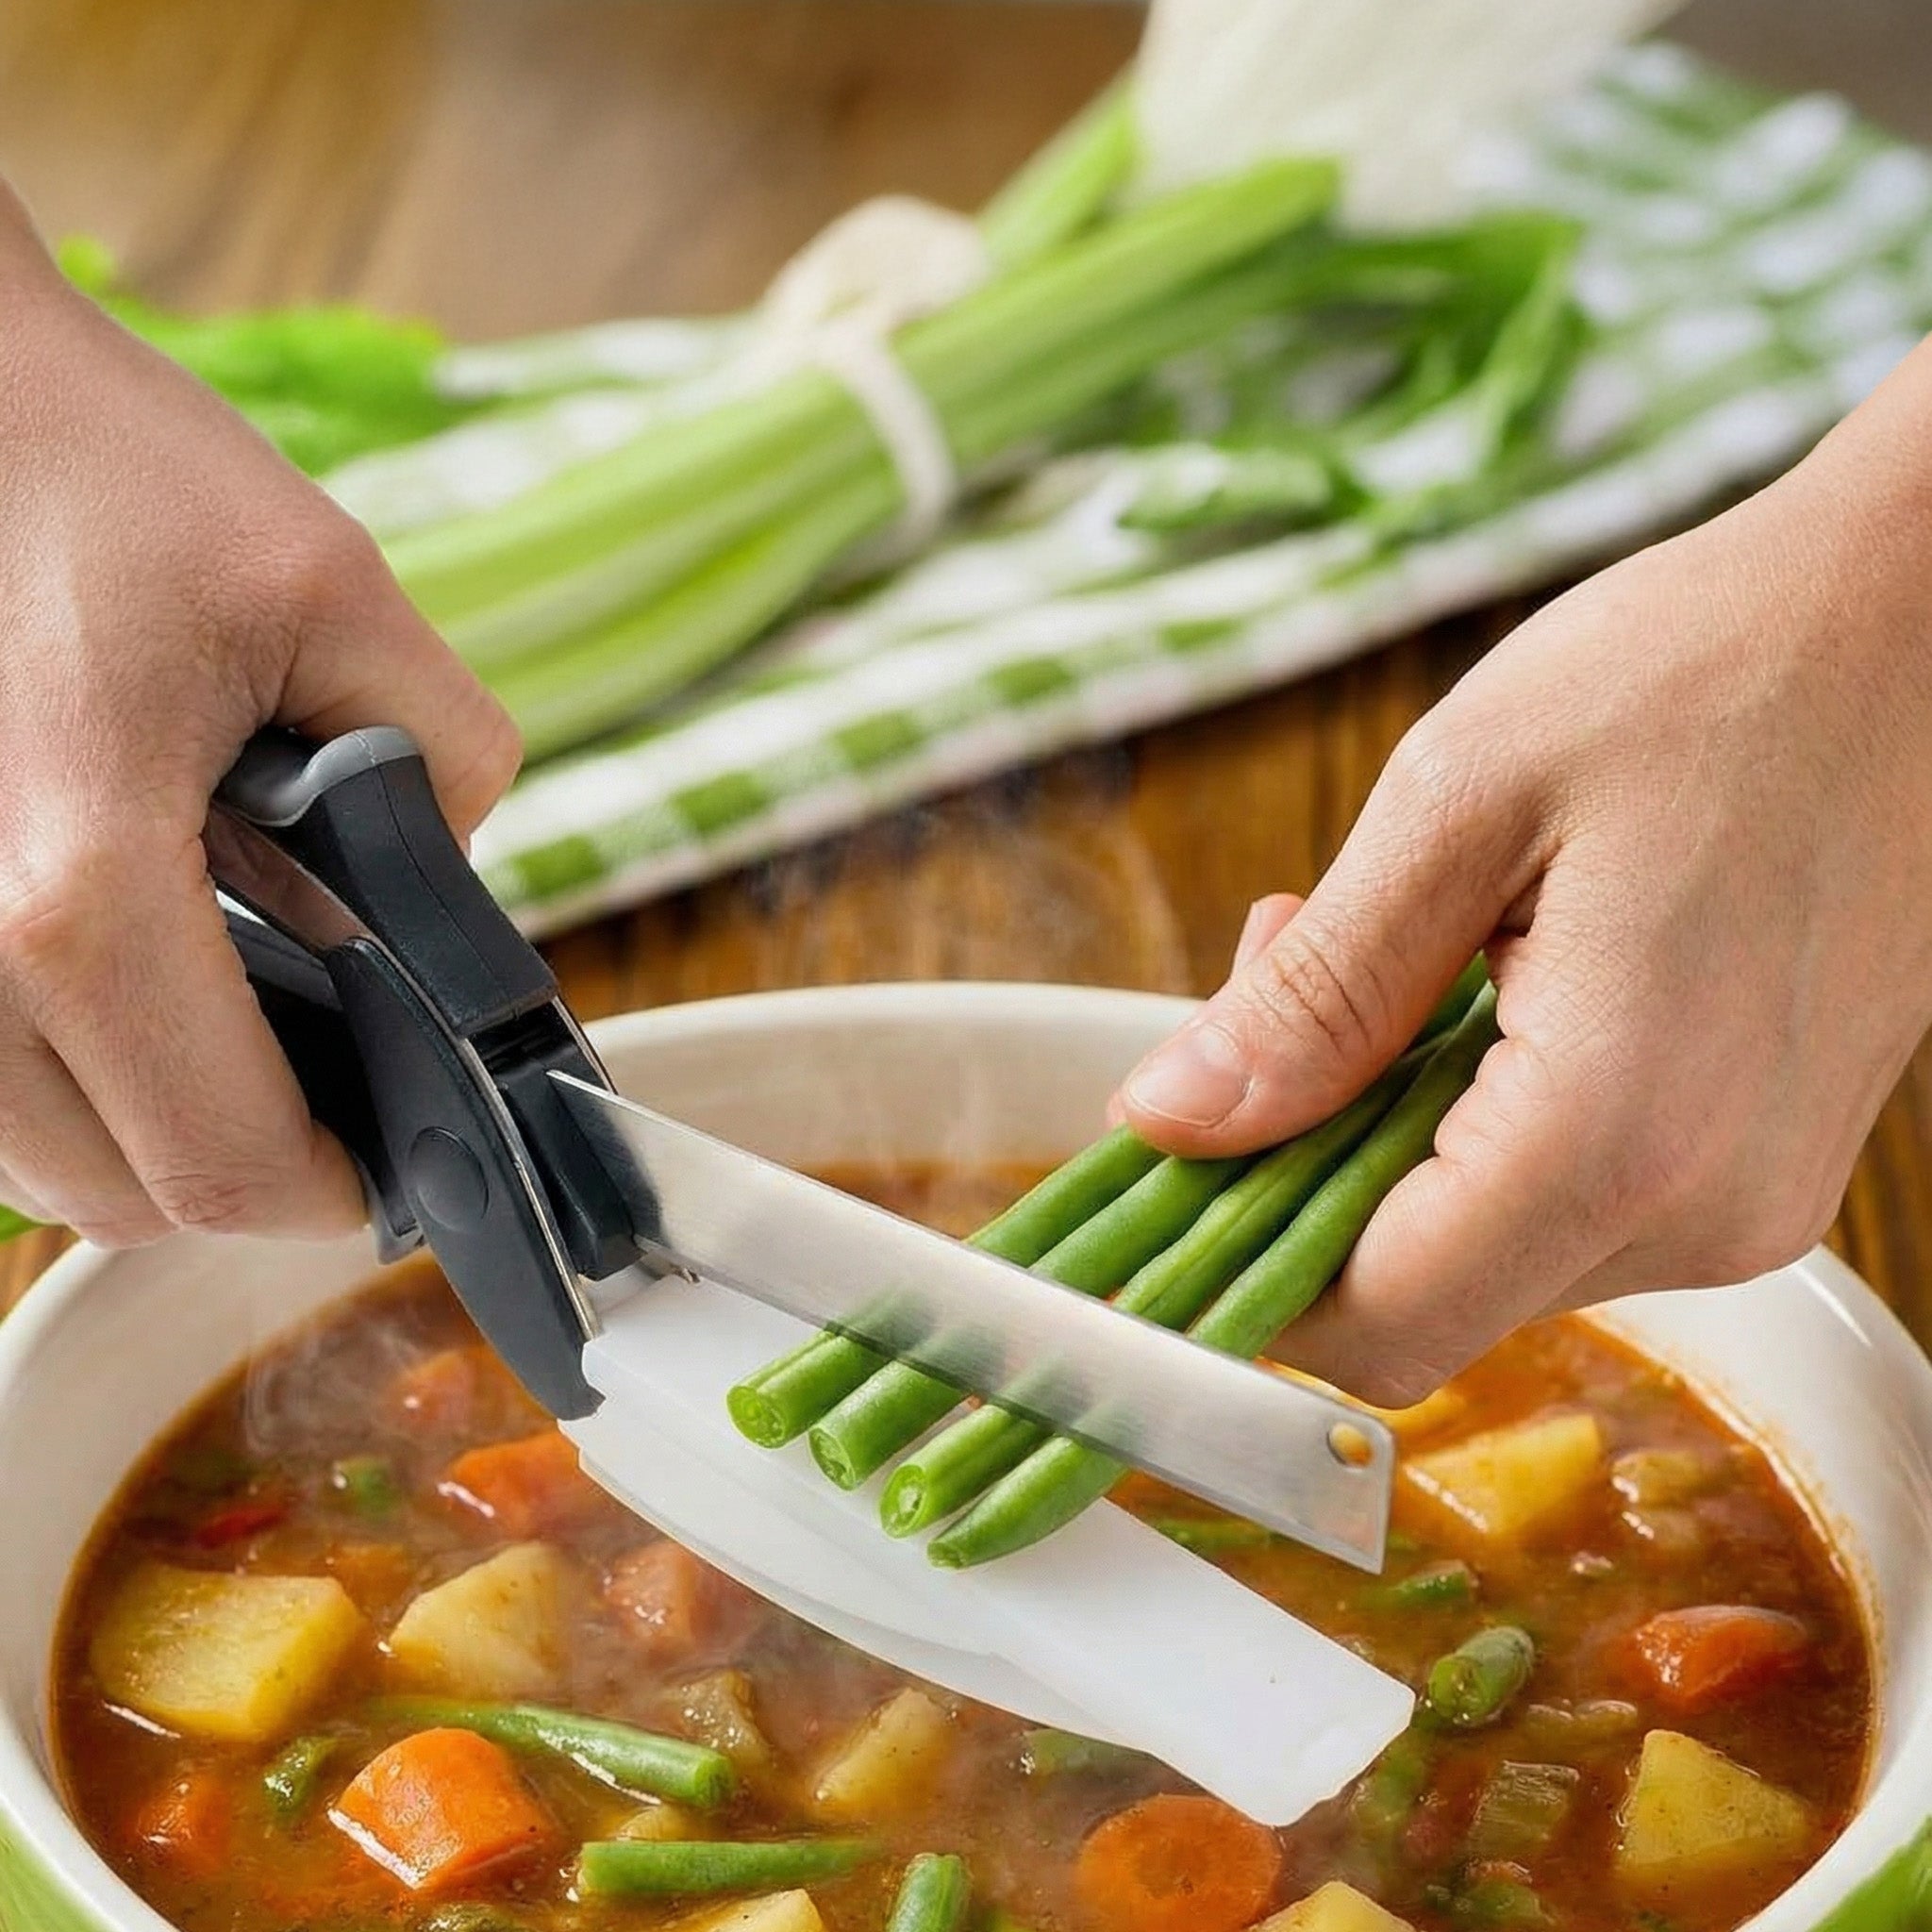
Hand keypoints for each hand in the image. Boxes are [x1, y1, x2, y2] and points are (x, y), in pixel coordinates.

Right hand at [0, 191, 519, 1244]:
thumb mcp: (336, 596)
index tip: (401, 1155)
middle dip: (254, 1164)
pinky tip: (139, 978)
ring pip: (34, 1160)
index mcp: (76, 894)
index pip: (228, 1165)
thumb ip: (440, 767)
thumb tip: (443, 897)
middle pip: (123, 1195)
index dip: (342, 1190)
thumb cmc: (102, 467)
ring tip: (242, 1017)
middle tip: (342, 1085)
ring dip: (151, 1128)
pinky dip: (65, 1073)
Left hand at [1117, 334, 1931, 1404]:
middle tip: (1274, 970)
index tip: (1156, 1178)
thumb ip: (1314, 998)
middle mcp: (1702, 1207)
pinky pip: (1560, 1195)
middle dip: (1298, 1166)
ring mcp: (1745, 1197)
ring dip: (1380, 1125)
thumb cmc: (1711, 670)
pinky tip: (1470, 973)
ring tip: (1388, 941)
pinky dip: (1471, 1114)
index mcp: (1617, 1130)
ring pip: (1479, 1246)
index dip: (1232, 1273)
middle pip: (1414, 1293)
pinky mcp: (1756, 1159)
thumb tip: (1174, 1122)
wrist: (1927, 624)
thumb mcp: (1461, 804)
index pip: (1370, 1321)